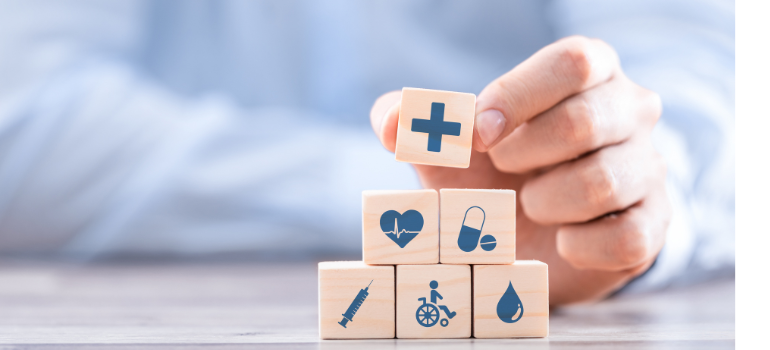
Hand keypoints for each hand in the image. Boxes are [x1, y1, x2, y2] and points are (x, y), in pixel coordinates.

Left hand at [370, 36, 670, 304]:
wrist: (527, 236)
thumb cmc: (492, 176)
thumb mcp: (450, 147)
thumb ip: (416, 125)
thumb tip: (392, 122)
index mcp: (588, 72)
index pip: (573, 62)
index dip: (517, 97)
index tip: (479, 136)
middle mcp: (631, 111)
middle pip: (584, 121)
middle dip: (523, 155)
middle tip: (504, 172)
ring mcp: (648, 167)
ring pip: (603, 182)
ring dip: (545, 203)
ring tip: (531, 206)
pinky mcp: (654, 225)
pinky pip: (625, 237)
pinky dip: (577, 246)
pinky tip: (560, 240)